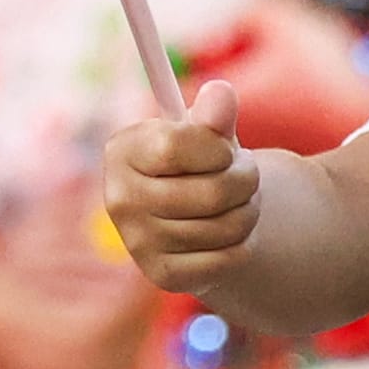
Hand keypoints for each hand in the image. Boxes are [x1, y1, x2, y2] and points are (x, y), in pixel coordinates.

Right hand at [103, 78, 258, 292]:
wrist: (197, 217)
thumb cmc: (200, 163)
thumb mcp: (208, 134)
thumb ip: (215, 113)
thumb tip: (221, 93)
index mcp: (121, 151)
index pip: (176, 146)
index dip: (216, 147)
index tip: (225, 149)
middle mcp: (119, 199)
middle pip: (210, 192)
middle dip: (247, 180)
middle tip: (248, 175)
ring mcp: (138, 242)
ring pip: (225, 226)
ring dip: (249, 211)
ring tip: (241, 201)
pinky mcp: (162, 275)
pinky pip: (227, 258)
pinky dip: (243, 243)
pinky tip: (230, 233)